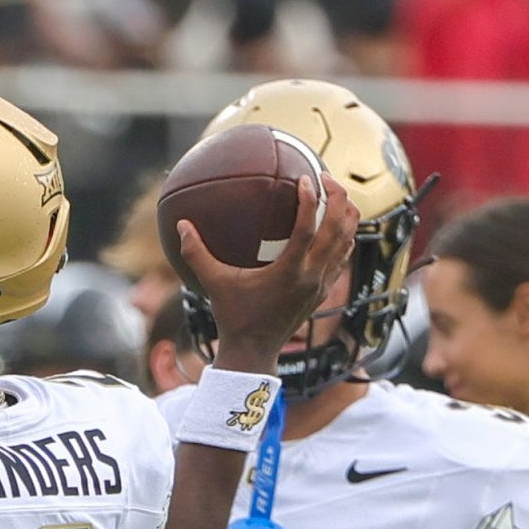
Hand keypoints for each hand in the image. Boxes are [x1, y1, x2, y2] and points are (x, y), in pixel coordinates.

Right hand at [175, 173, 357, 372]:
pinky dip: (344, 236)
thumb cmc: (233, 317)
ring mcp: (321, 285)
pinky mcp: (323, 292)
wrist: (254, 351)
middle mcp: (311, 277)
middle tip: (326, 177)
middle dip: (339, 198)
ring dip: (346, 215)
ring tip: (336, 195)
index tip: (307, 178)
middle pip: (338, 229)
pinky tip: (334, 225)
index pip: (308, 229)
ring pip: (347, 241)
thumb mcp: (214, 284)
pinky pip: (342, 257)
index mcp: (289, 272)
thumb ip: (197, 253)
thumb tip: (180, 225)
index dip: (310, 201)